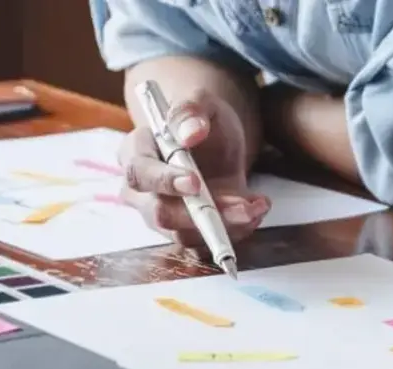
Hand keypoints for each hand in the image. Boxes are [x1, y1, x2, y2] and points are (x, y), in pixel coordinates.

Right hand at [119, 87, 270, 252]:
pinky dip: (236, 231)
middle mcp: (143, 191)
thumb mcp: (202, 103)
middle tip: (243, 206)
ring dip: (227, 225)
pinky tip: (255, 210)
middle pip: (160, 215)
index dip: (164, 182)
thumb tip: (190, 132)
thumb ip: (192, 110)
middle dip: (203, 215)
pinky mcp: (188, 232)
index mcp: (136, 153)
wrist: (218, 143)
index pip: (139, 174)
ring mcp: (164, 216)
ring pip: (187, 235)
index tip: (195, 182)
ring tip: (256, 206)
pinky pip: (206, 242)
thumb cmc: (202, 121)